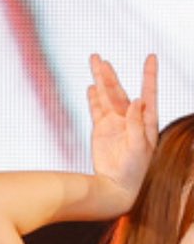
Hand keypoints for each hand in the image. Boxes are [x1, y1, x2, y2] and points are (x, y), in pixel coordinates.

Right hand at [87, 53, 158, 204]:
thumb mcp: (140, 146)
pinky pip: (97, 109)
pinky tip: (92, 86)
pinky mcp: (101, 130)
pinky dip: (94, 98)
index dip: (149, 74)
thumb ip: (137, 124)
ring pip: (106, 96)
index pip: (148, 92)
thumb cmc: (134, 170)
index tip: (151, 56)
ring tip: (95, 62)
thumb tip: (137, 100)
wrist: (117, 187)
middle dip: (110, 75)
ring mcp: (115, 123)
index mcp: (146, 120)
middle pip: (120, 91)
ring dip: (101, 80)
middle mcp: (130, 118)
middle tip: (100, 59)